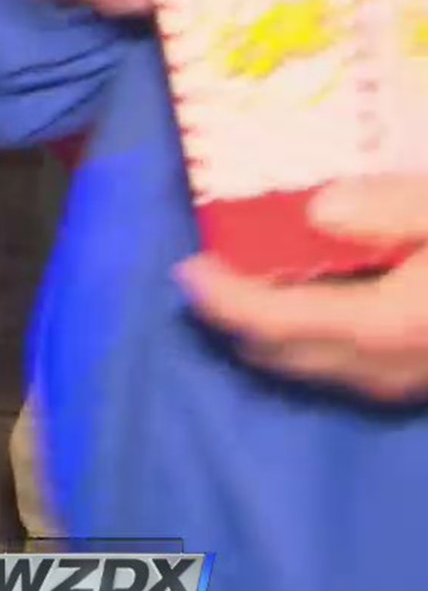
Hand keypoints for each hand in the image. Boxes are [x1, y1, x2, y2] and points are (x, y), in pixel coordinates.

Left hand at [174, 175, 427, 404]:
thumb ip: (394, 206)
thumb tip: (319, 209)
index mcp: (383, 325)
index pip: (271, 322)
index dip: (220, 298)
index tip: (187, 269)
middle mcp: (380, 368)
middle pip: (274, 351)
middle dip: (230, 315)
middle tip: (209, 270)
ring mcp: (399, 384)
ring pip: (302, 365)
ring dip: (264, 328)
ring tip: (247, 279)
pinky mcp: (414, 384)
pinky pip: (335, 367)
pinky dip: (301, 336)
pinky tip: (306, 298)